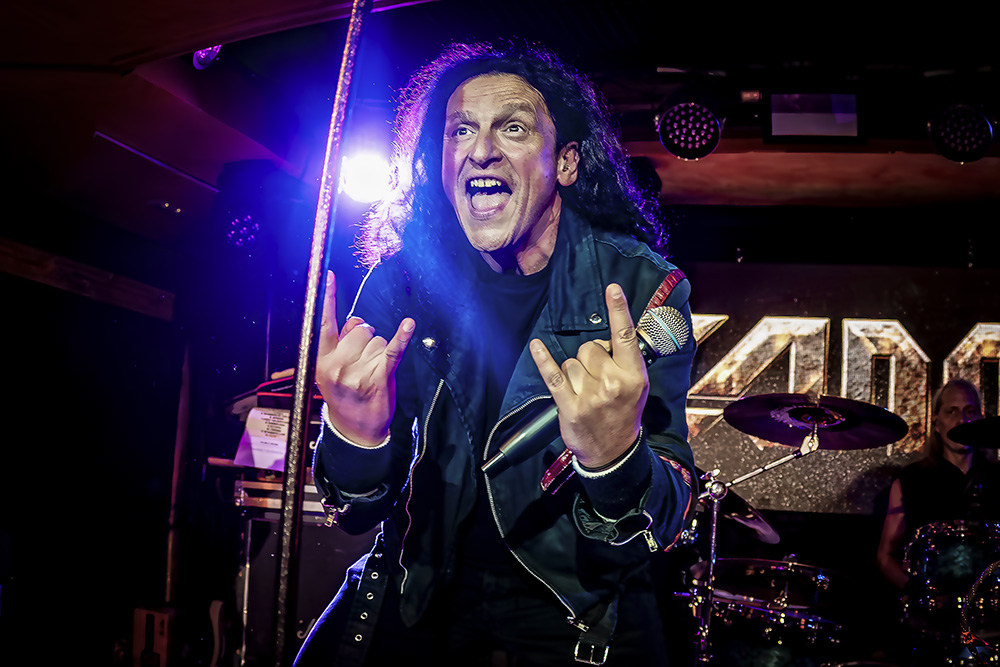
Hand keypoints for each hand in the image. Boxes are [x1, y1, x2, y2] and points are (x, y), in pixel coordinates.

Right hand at [316, 271, 413, 446]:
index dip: (326, 298)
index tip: (327, 276)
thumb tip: (355, 321)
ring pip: (376, 339)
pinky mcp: (380, 377)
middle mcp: (338, 364)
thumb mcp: (329, 370)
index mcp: (321, 360)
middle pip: (359, 328)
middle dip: (365, 338)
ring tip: (371, 371)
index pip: (323, 323)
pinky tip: (409, 325)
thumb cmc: (343, 395)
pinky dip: (402, 337)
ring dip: (378, 350)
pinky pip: (392, 350)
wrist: (355, 428)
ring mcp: (358, 372)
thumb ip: (338, 343)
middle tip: (362, 360)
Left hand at [529, 283, 647, 467]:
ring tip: (584, 391)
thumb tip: (608, 336)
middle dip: (588, 357)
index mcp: (633, 375)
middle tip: (596, 378)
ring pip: (571, 361)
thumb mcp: (636, 386)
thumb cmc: (623, 412)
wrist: (614, 452)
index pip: (625, 336)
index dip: (618, 310)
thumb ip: (625, 361)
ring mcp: (590, 395)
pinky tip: (536, 346)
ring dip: (573, 372)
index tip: (612, 289)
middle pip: (589, 347)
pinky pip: (553, 374)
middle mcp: (613, 383)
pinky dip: (543, 359)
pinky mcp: (570, 405)